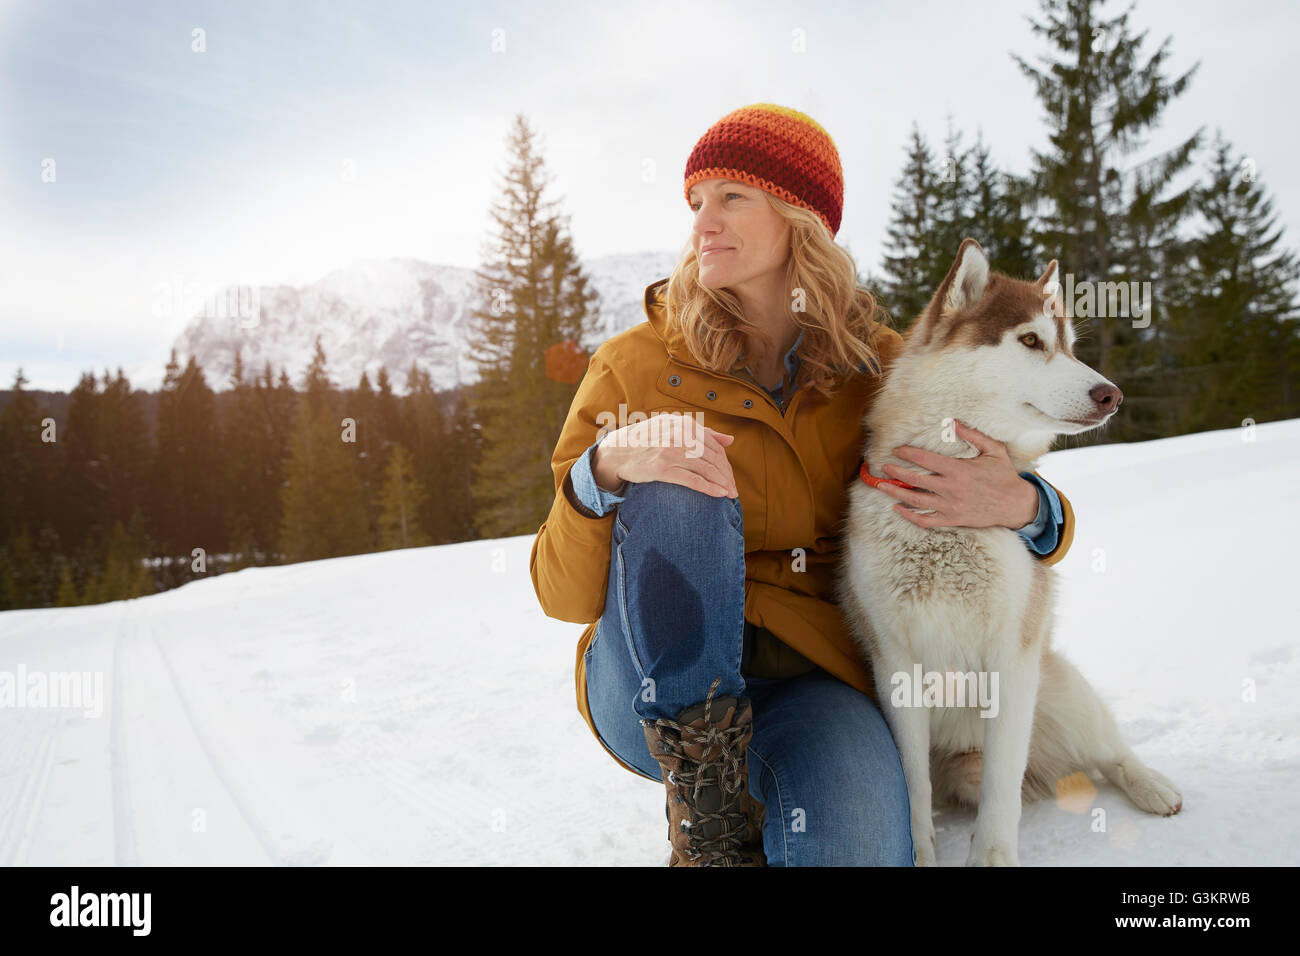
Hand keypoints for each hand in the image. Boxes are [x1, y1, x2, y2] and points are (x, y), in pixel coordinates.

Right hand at [594, 412, 738, 497]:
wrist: (619, 450)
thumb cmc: (649, 440)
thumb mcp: (674, 428)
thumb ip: (703, 433)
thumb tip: (730, 440)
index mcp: (685, 424)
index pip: (715, 446)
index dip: (726, 463)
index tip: (731, 477)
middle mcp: (680, 435)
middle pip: (713, 458)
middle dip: (726, 476)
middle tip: (734, 489)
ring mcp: (671, 451)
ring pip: (706, 469)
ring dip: (722, 483)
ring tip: (730, 494)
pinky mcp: (663, 468)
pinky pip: (693, 479)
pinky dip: (709, 488)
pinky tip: (720, 494)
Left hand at [874, 420, 1038, 528]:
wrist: (1016, 505)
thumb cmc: (1004, 475)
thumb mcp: (993, 450)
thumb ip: (973, 435)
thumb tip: (953, 421)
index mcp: (958, 470)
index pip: (925, 459)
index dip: (907, 453)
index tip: (896, 450)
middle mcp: (951, 488)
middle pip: (914, 480)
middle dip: (895, 472)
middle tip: (883, 467)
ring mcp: (950, 506)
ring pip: (915, 501)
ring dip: (895, 493)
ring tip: (881, 485)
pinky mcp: (952, 520)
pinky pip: (925, 520)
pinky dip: (909, 515)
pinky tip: (897, 508)